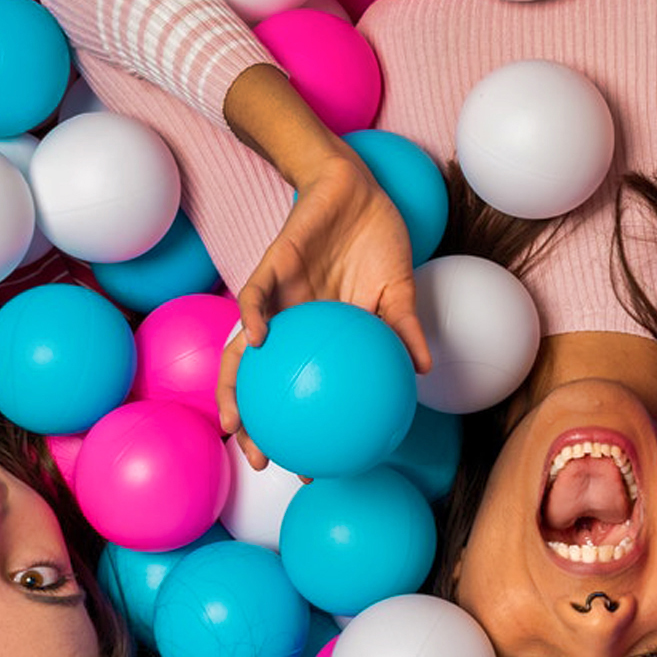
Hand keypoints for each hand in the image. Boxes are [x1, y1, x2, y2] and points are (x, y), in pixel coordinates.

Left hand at [216, 148, 431, 468]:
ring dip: (234, 385)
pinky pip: (254, 296)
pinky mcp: (271, 265)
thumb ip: (403, 329)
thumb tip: (422, 368)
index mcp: (319, 334)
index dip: (300, 427)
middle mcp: (290, 323)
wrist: (357, 189)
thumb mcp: (398, 291)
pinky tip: (257, 341)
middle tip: (260, 459)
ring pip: (242, 348)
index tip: (308, 467)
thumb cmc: (377, 242)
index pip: (302, 387)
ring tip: (234, 421)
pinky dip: (252, 319)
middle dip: (254, 423)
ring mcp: (278, 297)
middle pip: (261, 381)